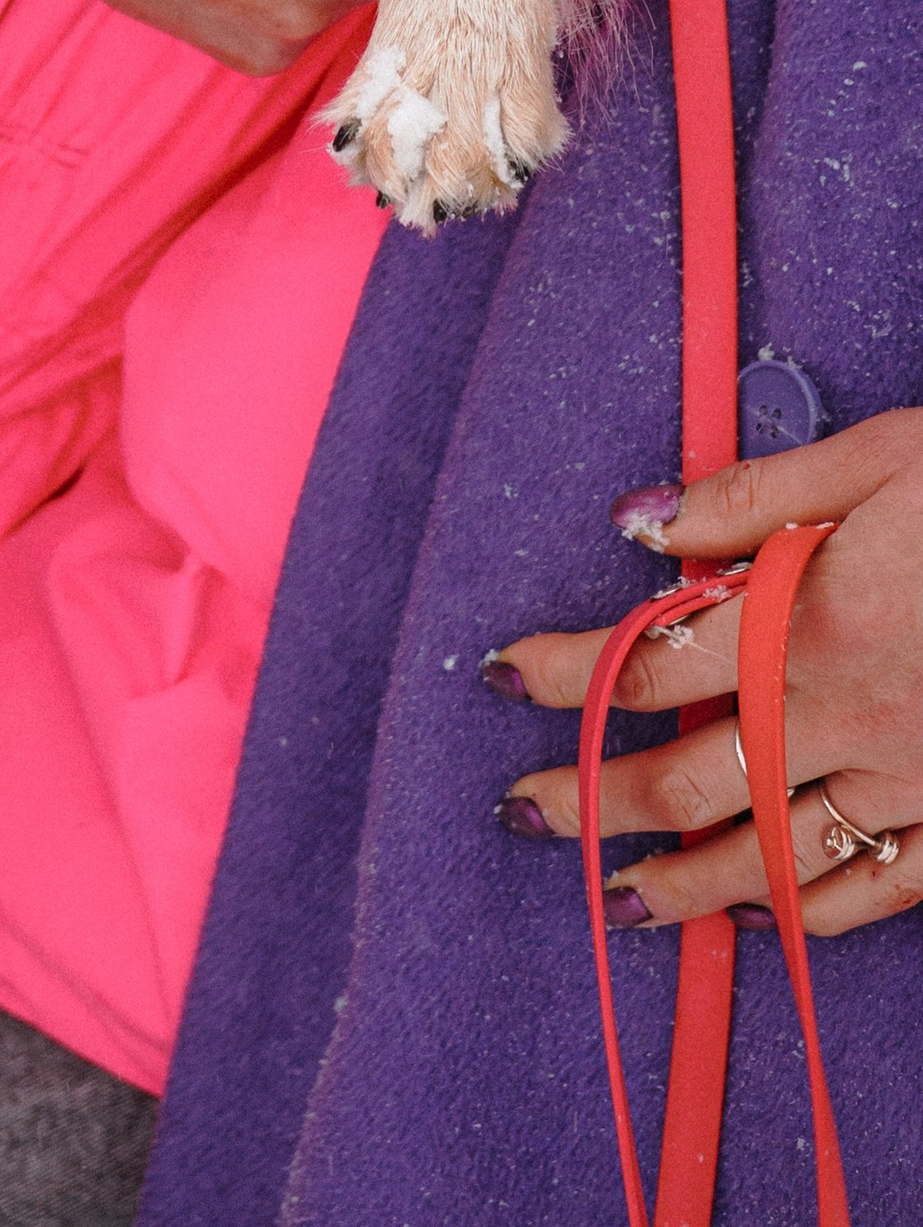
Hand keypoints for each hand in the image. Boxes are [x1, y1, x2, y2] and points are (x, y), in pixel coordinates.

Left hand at [488, 415, 922, 935]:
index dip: (566, 672)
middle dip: (593, 800)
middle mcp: (848, 718)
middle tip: (522, 811)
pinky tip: (765, 923)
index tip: (502, 676)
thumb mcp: (881, 460)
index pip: (648, 661)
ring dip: (680, 882)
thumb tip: (640, 525)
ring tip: (613, 898)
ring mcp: (913, 782)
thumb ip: (753, 498)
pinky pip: (876, 892)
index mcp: (812, 622)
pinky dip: (810, 915)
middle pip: (689, 777)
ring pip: (772, 857)